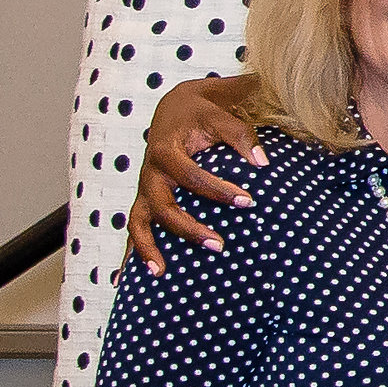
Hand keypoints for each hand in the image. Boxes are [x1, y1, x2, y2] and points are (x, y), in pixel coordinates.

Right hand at [128, 74, 267, 268]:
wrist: (177, 106)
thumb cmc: (204, 110)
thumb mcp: (221, 111)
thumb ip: (241, 134)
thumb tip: (263, 162)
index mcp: (167, 149)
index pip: (190, 174)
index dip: (216, 189)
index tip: (247, 201)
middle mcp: (151, 173)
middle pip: (162, 205)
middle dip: (187, 227)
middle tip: (219, 245)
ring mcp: (145, 189)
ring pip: (138, 221)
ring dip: (147, 247)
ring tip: (161, 272)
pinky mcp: (145, 200)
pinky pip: (134, 229)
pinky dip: (130, 252)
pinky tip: (124, 280)